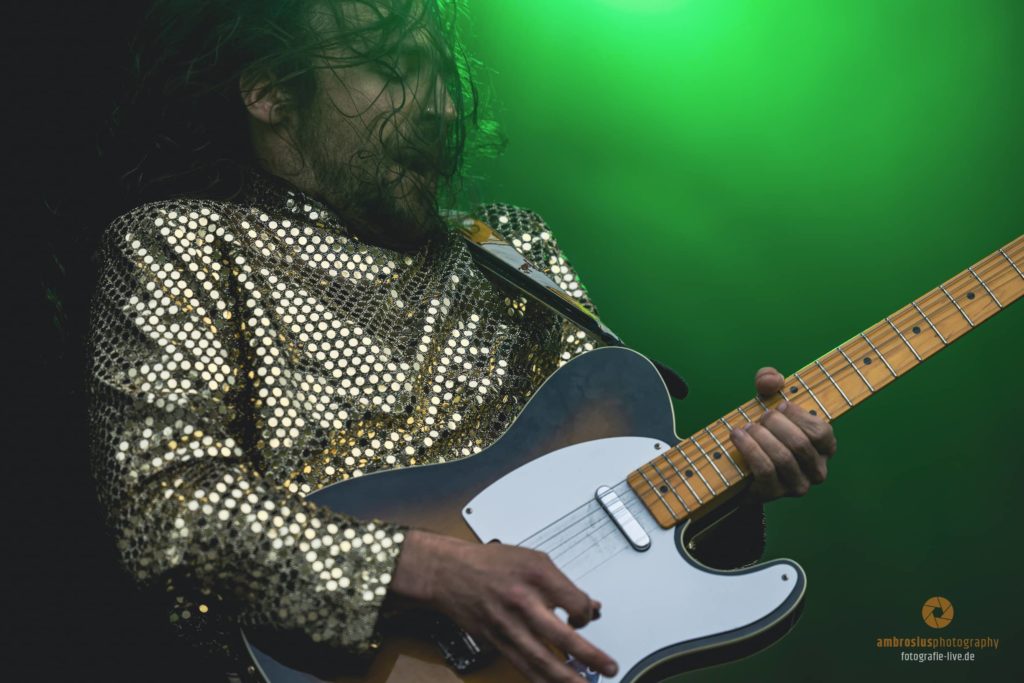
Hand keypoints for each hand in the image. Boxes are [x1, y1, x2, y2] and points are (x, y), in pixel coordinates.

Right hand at [390, 530, 617, 681]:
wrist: (449, 573)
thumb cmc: (491, 563)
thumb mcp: (532, 559)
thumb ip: (562, 584)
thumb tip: (590, 606)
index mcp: (536, 575)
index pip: (574, 602)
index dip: (586, 612)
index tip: (585, 616)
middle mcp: (523, 601)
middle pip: (561, 635)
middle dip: (589, 655)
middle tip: (610, 667)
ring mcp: (508, 624)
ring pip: (542, 659)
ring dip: (567, 678)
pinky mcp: (497, 641)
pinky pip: (522, 666)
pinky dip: (540, 680)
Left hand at [730, 367, 837, 501]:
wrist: (741, 466)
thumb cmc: (763, 429)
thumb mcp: (767, 399)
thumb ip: (769, 380)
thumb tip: (771, 380)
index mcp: (825, 448)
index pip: (821, 432)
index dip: (799, 416)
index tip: (781, 406)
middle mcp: (816, 470)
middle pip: (800, 444)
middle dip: (775, 425)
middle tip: (760, 417)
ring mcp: (796, 485)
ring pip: (783, 458)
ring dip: (760, 437)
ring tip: (746, 427)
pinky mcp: (774, 493)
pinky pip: (765, 470)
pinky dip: (749, 449)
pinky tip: (737, 437)